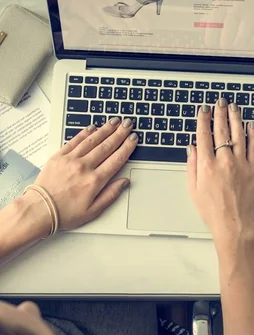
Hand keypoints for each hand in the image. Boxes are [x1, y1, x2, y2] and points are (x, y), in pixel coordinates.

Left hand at [28, 117, 136, 231]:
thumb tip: (124, 182)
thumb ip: (111, 194)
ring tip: (114, 121)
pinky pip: (75, 141)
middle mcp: (84, 167)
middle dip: (119, 133)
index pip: (116, 159)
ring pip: (92, 140)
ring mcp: (70, 160)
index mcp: (95, 181)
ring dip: (105, 129)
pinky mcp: (59, 156)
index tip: (133, 139)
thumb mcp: (94, 210)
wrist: (39, 210)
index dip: (127, 147)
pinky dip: (85, 133)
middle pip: (106, 146)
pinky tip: (93, 127)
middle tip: (128, 124)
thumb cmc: (65, 213)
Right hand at [187, 99, 253, 244]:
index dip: (203, 119)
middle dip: (219, 113)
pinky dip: (253, 134)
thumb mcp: (193, 189)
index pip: (203, 135)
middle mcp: (223, 161)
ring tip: (234, 107)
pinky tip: (251, 125)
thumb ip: (192, 166)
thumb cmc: (212, 211)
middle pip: (221, 130)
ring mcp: (240, 164)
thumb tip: (192, 148)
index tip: (203, 110)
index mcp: (206, 165)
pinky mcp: (253, 170)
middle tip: (220, 102)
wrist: (233, 224)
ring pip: (238, 135)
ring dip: (235, 118)